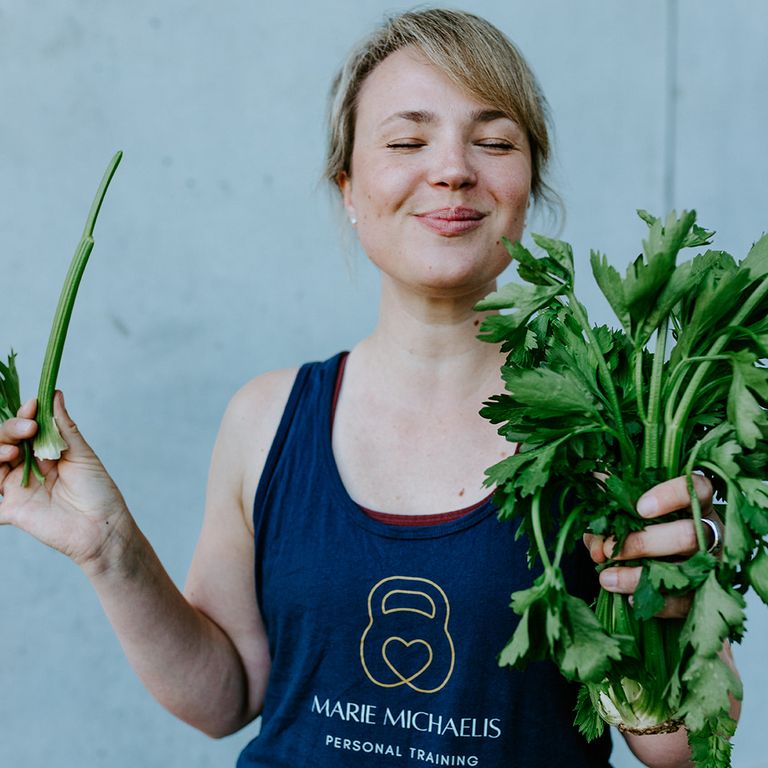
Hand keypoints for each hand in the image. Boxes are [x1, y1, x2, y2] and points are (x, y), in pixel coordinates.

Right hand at [0, 391, 129, 571]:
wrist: (103, 527)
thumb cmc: (98, 491)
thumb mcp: (82, 455)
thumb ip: (64, 428)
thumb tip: (55, 395)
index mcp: (45, 452)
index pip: (24, 428)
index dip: (24, 415)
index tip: (33, 405)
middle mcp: (27, 468)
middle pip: (4, 442)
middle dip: (10, 430)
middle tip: (28, 429)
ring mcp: (17, 488)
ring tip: (12, 451)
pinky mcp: (12, 510)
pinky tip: (0, 478)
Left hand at [583, 475, 717, 617]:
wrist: (655, 563)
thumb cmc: (641, 524)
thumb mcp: (625, 507)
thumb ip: (609, 505)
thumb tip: (593, 522)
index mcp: (695, 502)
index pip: (697, 488)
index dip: (671, 495)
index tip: (640, 507)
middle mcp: (710, 531)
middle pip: (689, 534)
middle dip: (644, 543)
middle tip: (609, 549)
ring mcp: (713, 565)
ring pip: (687, 571)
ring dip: (641, 576)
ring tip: (606, 578)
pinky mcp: (706, 595)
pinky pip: (687, 603)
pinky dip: (658, 603)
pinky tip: (630, 598)